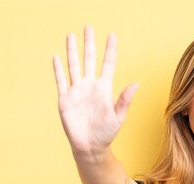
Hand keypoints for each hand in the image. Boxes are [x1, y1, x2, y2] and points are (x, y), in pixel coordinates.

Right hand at [52, 26, 138, 153]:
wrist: (90, 147)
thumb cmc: (107, 133)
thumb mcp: (118, 116)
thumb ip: (125, 99)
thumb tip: (137, 84)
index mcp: (104, 89)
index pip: (108, 64)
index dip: (110, 50)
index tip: (112, 35)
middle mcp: (90, 86)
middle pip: (89, 60)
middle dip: (89, 43)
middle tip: (88, 27)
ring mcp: (77, 91)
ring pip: (74, 66)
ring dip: (72, 51)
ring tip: (71, 35)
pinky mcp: (65, 99)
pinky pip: (61, 81)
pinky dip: (58, 69)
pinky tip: (57, 57)